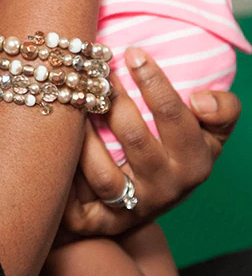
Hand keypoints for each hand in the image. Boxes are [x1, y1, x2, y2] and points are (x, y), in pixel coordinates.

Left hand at [63, 48, 240, 236]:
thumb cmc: (172, 149)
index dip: (154, 82)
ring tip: (71, 100)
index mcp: (195, 162)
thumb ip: (220, 110)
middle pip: (136, 139)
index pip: (176, 118)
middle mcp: (165, 189)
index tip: (132, 52)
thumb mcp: (207, 131)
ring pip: (103, 174)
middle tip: (91, 69)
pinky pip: (75, 200)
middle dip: (112, 99)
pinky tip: (54, 141)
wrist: (142, 203)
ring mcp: (131, 207)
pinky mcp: (96, 222)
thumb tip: (201, 99)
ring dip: (84, 136)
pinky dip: (64, 171)